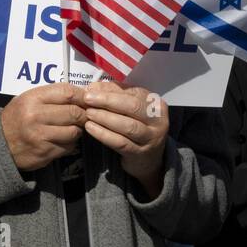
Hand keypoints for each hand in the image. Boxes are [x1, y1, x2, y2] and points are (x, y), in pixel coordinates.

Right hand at [0, 83, 86, 170]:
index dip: (83, 95)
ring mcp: (40, 136)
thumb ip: (52, 96)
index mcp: (32, 99)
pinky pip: (68, 147)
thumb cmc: (17, 117)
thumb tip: (83, 94)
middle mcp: (36, 116)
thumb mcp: (28, 99)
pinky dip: (70, 144)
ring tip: (71, 128)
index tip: (88, 99)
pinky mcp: (45, 152)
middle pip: (74, 112)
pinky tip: (61, 140)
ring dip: (77, 130)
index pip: (67, 93)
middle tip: (85, 116)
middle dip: (84, 114)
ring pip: (74, 131)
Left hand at [82, 80, 168, 196]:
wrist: (148, 158)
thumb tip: (94, 87)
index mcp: (156, 104)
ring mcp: (151, 138)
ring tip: (88, 113)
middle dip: (107, 101)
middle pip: (132, 107)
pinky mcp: (140, 153)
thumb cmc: (136, 127)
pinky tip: (90, 128)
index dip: (111, 89)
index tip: (92, 88)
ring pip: (127, 126)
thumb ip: (115, 96)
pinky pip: (120, 142)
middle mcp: (158, 120)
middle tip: (88, 99)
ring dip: (105, 118)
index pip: (134, 92)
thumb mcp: (130, 110)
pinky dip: (104, 134)